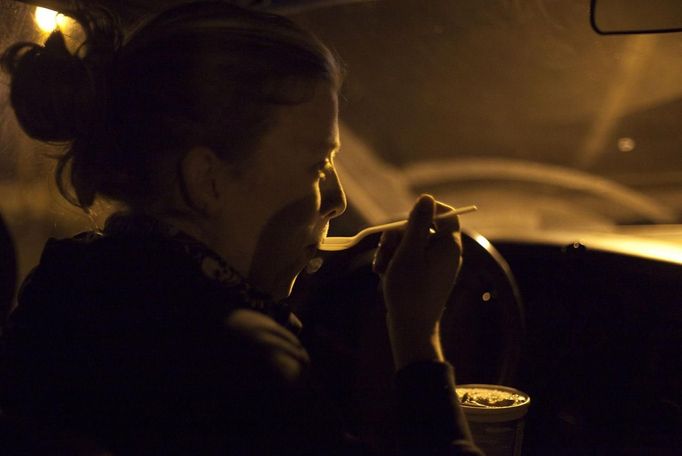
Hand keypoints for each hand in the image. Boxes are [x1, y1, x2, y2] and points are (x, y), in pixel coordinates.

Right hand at [372, 194, 462, 368]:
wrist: (411, 328)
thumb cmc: (410, 289)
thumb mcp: (409, 250)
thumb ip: (417, 223)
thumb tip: (427, 198)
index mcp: (449, 245)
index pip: (447, 214)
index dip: (426, 209)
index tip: (405, 216)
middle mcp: (447, 253)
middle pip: (423, 227)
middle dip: (399, 235)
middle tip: (384, 247)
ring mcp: (436, 266)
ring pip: (412, 243)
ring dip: (392, 250)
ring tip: (381, 267)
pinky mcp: (425, 277)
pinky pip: (410, 259)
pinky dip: (395, 262)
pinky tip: (383, 273)